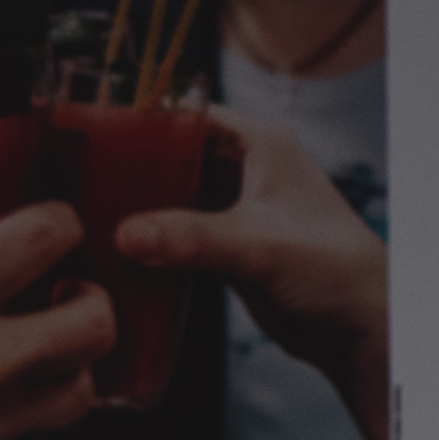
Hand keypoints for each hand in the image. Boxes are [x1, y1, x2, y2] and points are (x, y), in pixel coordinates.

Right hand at [0, 203, 114, 439]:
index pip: (41, 240)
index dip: (60, 220)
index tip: (54, 222)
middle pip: (93, 324)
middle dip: (93, 297)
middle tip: (70, 287)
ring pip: (81, 390)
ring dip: (75, 360)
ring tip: (50, 341)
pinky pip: (33, 427)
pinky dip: (32, 402)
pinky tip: (7, 382)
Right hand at [112, 112, 391, 439]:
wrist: (359, 326)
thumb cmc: (332, 269)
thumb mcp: (257, 245)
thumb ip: (191, 238)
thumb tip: (126, 234)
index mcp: (259, 141)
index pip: (187, 113)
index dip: (141, 122)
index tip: (91, 135)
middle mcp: (247, 166)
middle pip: (173, 153)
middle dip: (132, 168)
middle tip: (79, 182)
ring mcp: (237, 206)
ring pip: (174, 194)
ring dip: (140, 206)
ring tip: (87, 214)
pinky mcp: (229, 244)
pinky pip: (180, 231)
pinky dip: (154, 238)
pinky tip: (118, 249)